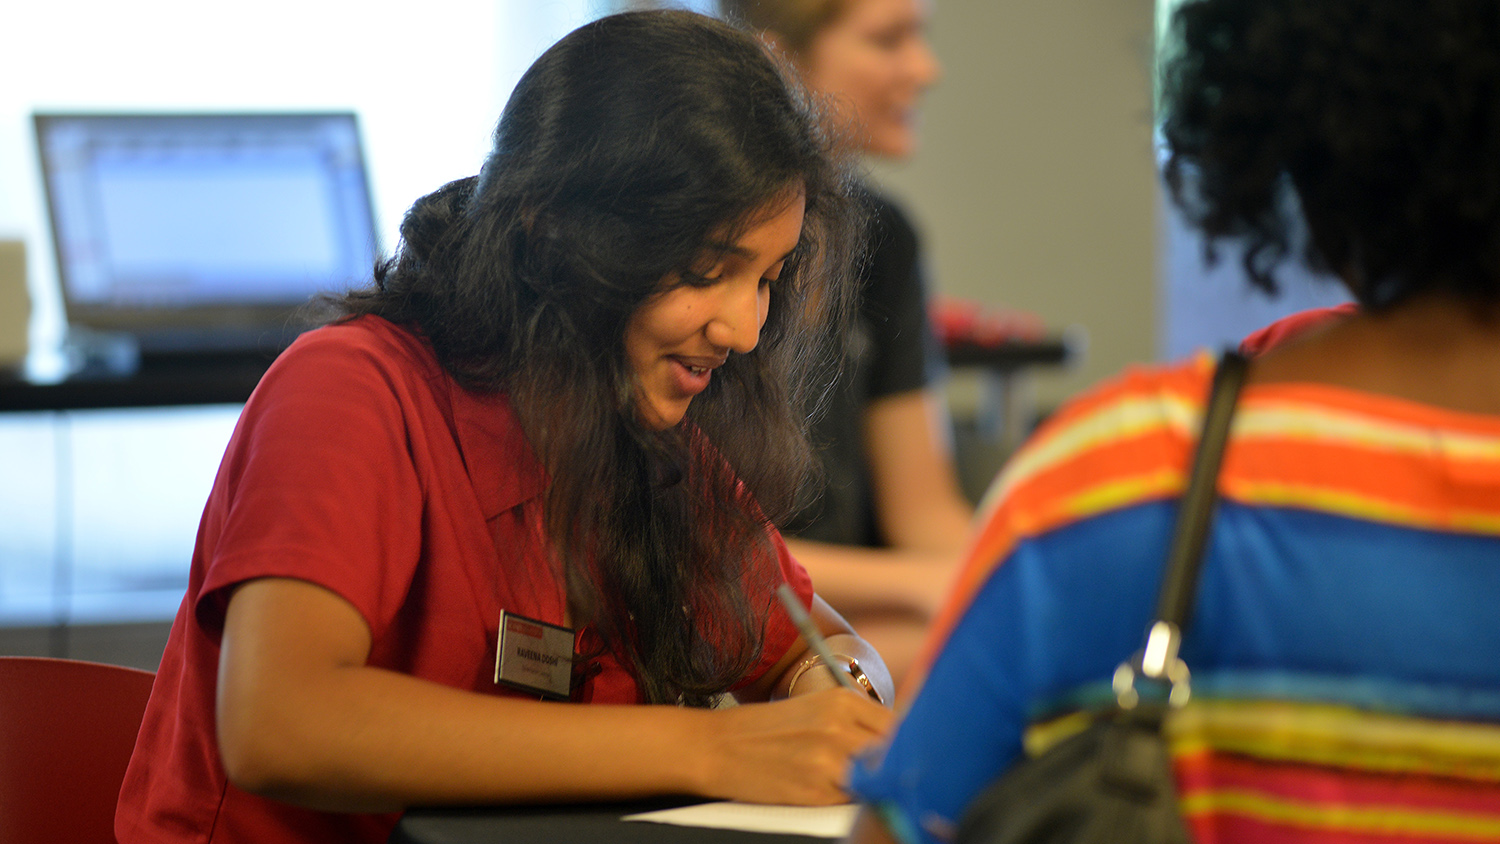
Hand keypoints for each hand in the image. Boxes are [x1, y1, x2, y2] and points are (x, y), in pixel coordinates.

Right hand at [697, 689, 893, 804]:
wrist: (717, 747)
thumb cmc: (767, 730)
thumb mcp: (816, 710)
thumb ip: (857, 723)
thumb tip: (900, 743)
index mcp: (843, 700)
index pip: (902, 725)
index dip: (907, 744)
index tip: (910, 755)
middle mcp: (840, 726)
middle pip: (895, 752)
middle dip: (895, 766)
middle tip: (890, 775)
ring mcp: (829, 759)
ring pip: (879, 778)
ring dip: (875, 785)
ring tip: (859, 785)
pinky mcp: (816, 790)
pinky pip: (853, 801)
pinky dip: (850, 801)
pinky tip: (833, 794)